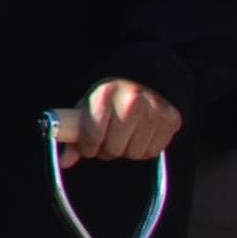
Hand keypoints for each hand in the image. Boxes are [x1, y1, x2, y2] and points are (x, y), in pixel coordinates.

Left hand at [55, 78, 183, 165]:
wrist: (146, 75)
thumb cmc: (111, 94)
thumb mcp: (89, 105)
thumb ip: (76, 133)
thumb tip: (65, 162)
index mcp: (105, 94)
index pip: (92, 137)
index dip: (87, 147)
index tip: (88, 146)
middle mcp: (132, 101)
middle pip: (114, 149)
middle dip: (107, 149)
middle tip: (107, 139)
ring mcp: (154, 110)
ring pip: (134, 153)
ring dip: (126, 149)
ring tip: (124, 134)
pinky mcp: (171, 119)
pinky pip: (152, 151)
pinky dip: (144, 147)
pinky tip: (140, 133)